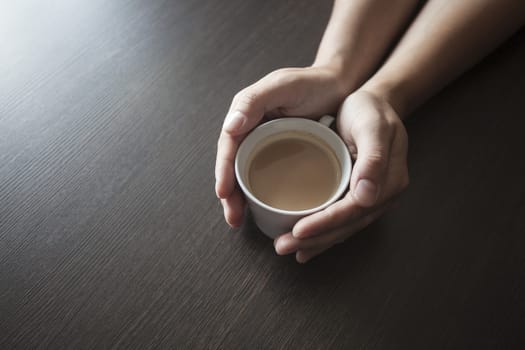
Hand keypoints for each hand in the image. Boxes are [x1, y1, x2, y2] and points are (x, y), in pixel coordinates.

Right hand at [215, 66, 349, 226]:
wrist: (339, 86)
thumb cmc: (313, 82)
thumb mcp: (283, 86)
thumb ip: (254, 101)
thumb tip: (230, 126)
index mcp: (245, 112)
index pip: (228, 146)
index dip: (223, 171)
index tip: (223, 193)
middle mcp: (249, 128)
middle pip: (232, 164)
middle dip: (228, 192)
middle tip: (232, 217)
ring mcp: (263, 141)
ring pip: (244, 173)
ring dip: (238, 197)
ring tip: (238, 219)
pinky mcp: (278, 151)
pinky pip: (261, 174)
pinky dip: (256, 192)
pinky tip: (258, 209)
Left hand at [274, 89, 408, 262]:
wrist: (375, 103)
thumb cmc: (370, 110)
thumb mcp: (373, 127)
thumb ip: (373, 159)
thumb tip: (366, 196)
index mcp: (389, 181)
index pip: (353, 211)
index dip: (326, 223)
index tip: (299, 231)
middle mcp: (382, 195)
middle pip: (347, 225)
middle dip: (316, 239)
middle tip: (284, 246)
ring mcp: (372, 197)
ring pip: (343, 227)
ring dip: (317, 241)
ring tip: (290, 249)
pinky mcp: (358, 195)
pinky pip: (341, 219)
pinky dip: (323, 232)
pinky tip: (305, 242)